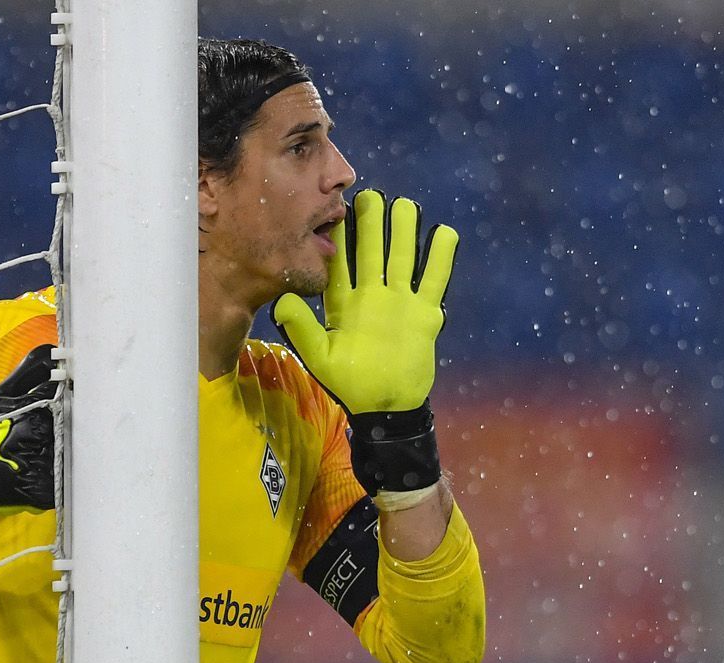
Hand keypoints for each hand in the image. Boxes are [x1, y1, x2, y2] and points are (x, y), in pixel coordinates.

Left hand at [273, 189, 457, 413]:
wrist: (386, 405)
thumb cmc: (350, 383)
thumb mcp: (320, 357)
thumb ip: (302, 328)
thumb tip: (280, 302)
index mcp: (345, 303)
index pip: (341, 263)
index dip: (339, 238)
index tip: (336, 210)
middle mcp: (372, 295)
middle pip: (373, 252)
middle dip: (372, 225)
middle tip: (371, 195)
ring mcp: (400, 301)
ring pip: (403, 259)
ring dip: (404, 233)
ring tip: (405, 204)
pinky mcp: (425, 312)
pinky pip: (433, 280)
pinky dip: (439, 257)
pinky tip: (443, 232)